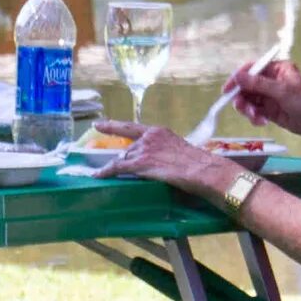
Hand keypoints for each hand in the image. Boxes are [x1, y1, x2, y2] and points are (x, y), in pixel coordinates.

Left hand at [98, 121, 241, 199]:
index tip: (99, 124)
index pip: (132, 128)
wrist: (203, 169)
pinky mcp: (140, 163)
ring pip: (123, 159)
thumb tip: (159, 163)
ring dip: (117, 168)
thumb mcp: (178, 150)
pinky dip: (106, 171)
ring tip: (108, 174)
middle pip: (129, 149)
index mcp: (159, 132)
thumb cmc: (198, 164)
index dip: (113, 126)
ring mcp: (144, 149)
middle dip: (124, 159)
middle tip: (112, 166)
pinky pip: (117, 167)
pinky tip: (97, 175)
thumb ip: (164, 152)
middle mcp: (149, 137)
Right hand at [226, 59, 300, 139]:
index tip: (227, 90)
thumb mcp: (283, 91)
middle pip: (246, 86)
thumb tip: (237, 76)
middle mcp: (271, 81)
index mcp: (276, 70)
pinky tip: (262, 122)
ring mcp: (270, 96)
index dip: (237, 79)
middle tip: (243, 109)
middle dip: (242, 98)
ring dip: (248, 109)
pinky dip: (254, 117)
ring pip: (249, 100)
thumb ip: (258, 84)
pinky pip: (255, 111)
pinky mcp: (271, 111)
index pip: (251, 70)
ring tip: (256, 118)